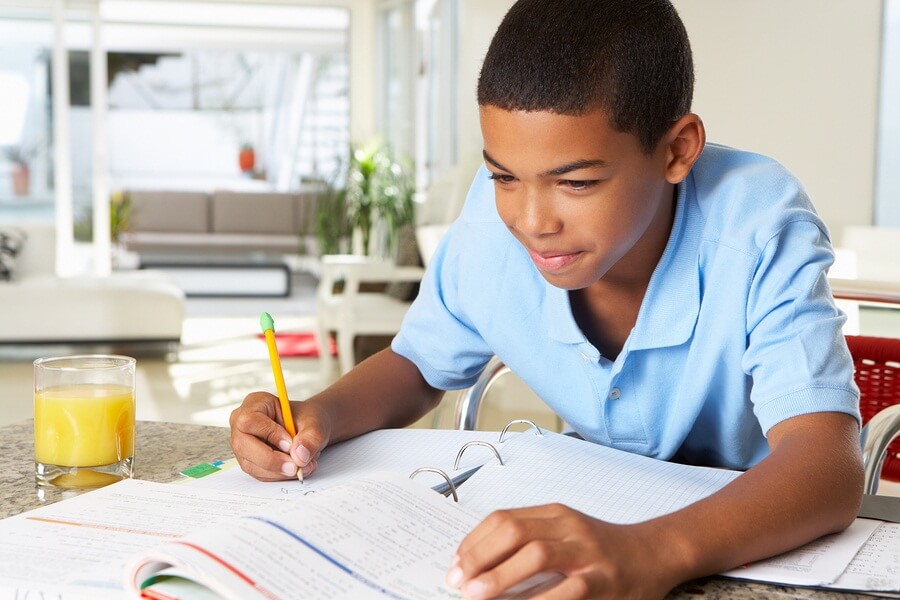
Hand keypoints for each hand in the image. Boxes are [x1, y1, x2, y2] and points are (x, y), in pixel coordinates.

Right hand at [229, 392, 331, 480]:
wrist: (307, 429)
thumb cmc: (306, 419)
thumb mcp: (315, 423)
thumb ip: (311, 437)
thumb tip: (300, 456)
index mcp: (255, 403)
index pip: (251, 421)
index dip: (270, 434)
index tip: (290, 445)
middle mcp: (242, 424)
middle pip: (243, 445)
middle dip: (271, 460)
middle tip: (295, 467)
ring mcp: (243, 444)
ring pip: (251, 464)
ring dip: (278, 471)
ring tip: (303, 467)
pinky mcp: (249, 461)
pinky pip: (259, 474)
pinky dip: (278, 476)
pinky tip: (295, 469)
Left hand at [446, 504, 676, 599]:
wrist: (654, 555)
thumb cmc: (602, 550)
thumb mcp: (564, 533)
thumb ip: (529, 540)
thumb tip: (478, 565)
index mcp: (555, 514)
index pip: (504, 520)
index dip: (474, 542)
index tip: (455, 565)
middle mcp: (570, 528)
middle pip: (515, 532)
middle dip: (480, 558)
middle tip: (459, 582)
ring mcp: (587, 555)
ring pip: (537, 556)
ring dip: (501, 577)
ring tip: (477, 595)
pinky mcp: (602, 583)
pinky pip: (565, 592)